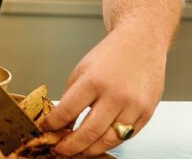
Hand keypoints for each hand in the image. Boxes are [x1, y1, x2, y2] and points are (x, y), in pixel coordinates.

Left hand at [39, 24, 165, 155]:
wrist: (141, 43)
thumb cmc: (110, 55)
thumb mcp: (82, 69)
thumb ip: (71, 96)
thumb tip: (61, 122)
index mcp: (93, 81)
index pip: (67, 111)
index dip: (53, 125)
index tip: (45, 129)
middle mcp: (115, 96)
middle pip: (88, 133)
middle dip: (69, 147)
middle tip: (59, 150)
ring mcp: (133, 107)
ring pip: (108, 141)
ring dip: (89, 150)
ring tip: (77, 151)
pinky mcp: (146, 114)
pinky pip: (125, 136)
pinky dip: (109, 142)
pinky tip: (98, 142)